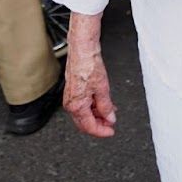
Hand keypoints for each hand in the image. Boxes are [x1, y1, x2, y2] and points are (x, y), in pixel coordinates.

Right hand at [64, 12, 116, 137]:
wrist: (82, 50)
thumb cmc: (88, 66)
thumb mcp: (103, 89)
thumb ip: (106, 107)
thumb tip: (110, 118)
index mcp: (76, 106)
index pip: (89, 127)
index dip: (101, 131)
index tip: (111, 131)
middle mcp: (71, 104)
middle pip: (85, 123)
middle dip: (99, 125)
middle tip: (111, 124)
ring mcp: (71, 98)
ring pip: (84, 114)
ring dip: (97, 116)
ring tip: (110, 113)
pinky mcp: (73, 91)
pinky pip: (83, 105)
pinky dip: (93, 107)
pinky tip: (103, 104)